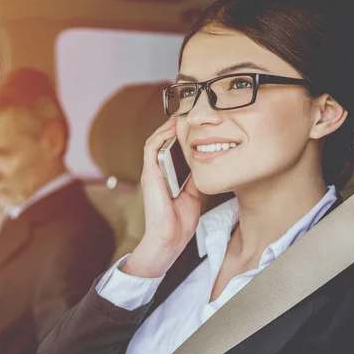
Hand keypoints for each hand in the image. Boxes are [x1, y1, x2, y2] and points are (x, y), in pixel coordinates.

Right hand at [122, 118, 200, 277]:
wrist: (170, 238)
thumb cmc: (179, 221)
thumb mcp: (192, 193)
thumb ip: (194, 177)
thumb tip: (204, 162)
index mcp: (165, 176)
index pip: (169, 149)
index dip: (179, 135)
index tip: (194, 124)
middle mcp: (156, 171)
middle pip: (161, 141)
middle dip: (173, 126)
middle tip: (188, 114)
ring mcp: (151, 172)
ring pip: (154, 140)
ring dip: (166, 127)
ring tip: (181, 116)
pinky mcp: (149, 174)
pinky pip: (151, 148)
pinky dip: (160, 135)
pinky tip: (173, 128)